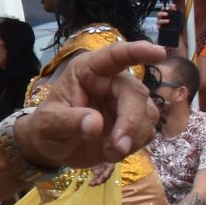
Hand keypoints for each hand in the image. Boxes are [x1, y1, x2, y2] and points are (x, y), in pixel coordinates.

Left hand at [13, 40, 165, 171]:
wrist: (52, 148)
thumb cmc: (47, 127)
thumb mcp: (49, 124)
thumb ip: (69, 122)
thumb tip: (95, 124)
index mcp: (89, 71)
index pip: (115, 55)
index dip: (137, 52)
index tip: (159, 52)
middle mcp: (111, 82)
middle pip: (136, 94)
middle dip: (131, 122)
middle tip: (116, 148)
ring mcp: (125, 103)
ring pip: (148, 113)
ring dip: (134, 137)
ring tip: (109, 153)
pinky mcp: (133, 123)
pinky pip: (148, 131)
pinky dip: (135, 145)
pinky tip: (113, 152)